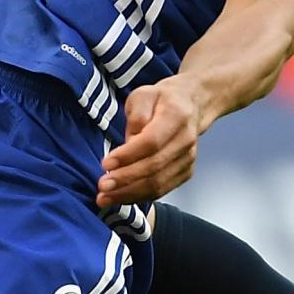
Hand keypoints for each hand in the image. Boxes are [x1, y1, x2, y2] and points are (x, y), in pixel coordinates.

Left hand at [97, 77, 211, 207]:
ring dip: (130, 194)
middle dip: (125, 180)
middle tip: (102, 186)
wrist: (191, 105)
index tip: (106, 164)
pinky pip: (162, 190)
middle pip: (155, 166)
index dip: (128, 156)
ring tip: (106, 198)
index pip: (151, 142)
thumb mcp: (143, 95)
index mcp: (176, 116)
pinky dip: (140, 196)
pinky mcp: (186, 172)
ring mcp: (188, 159)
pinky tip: (121, 198)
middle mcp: (186, 140)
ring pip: (158, 183)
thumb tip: (129, 144)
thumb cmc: (161, 100)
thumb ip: (135, 116)